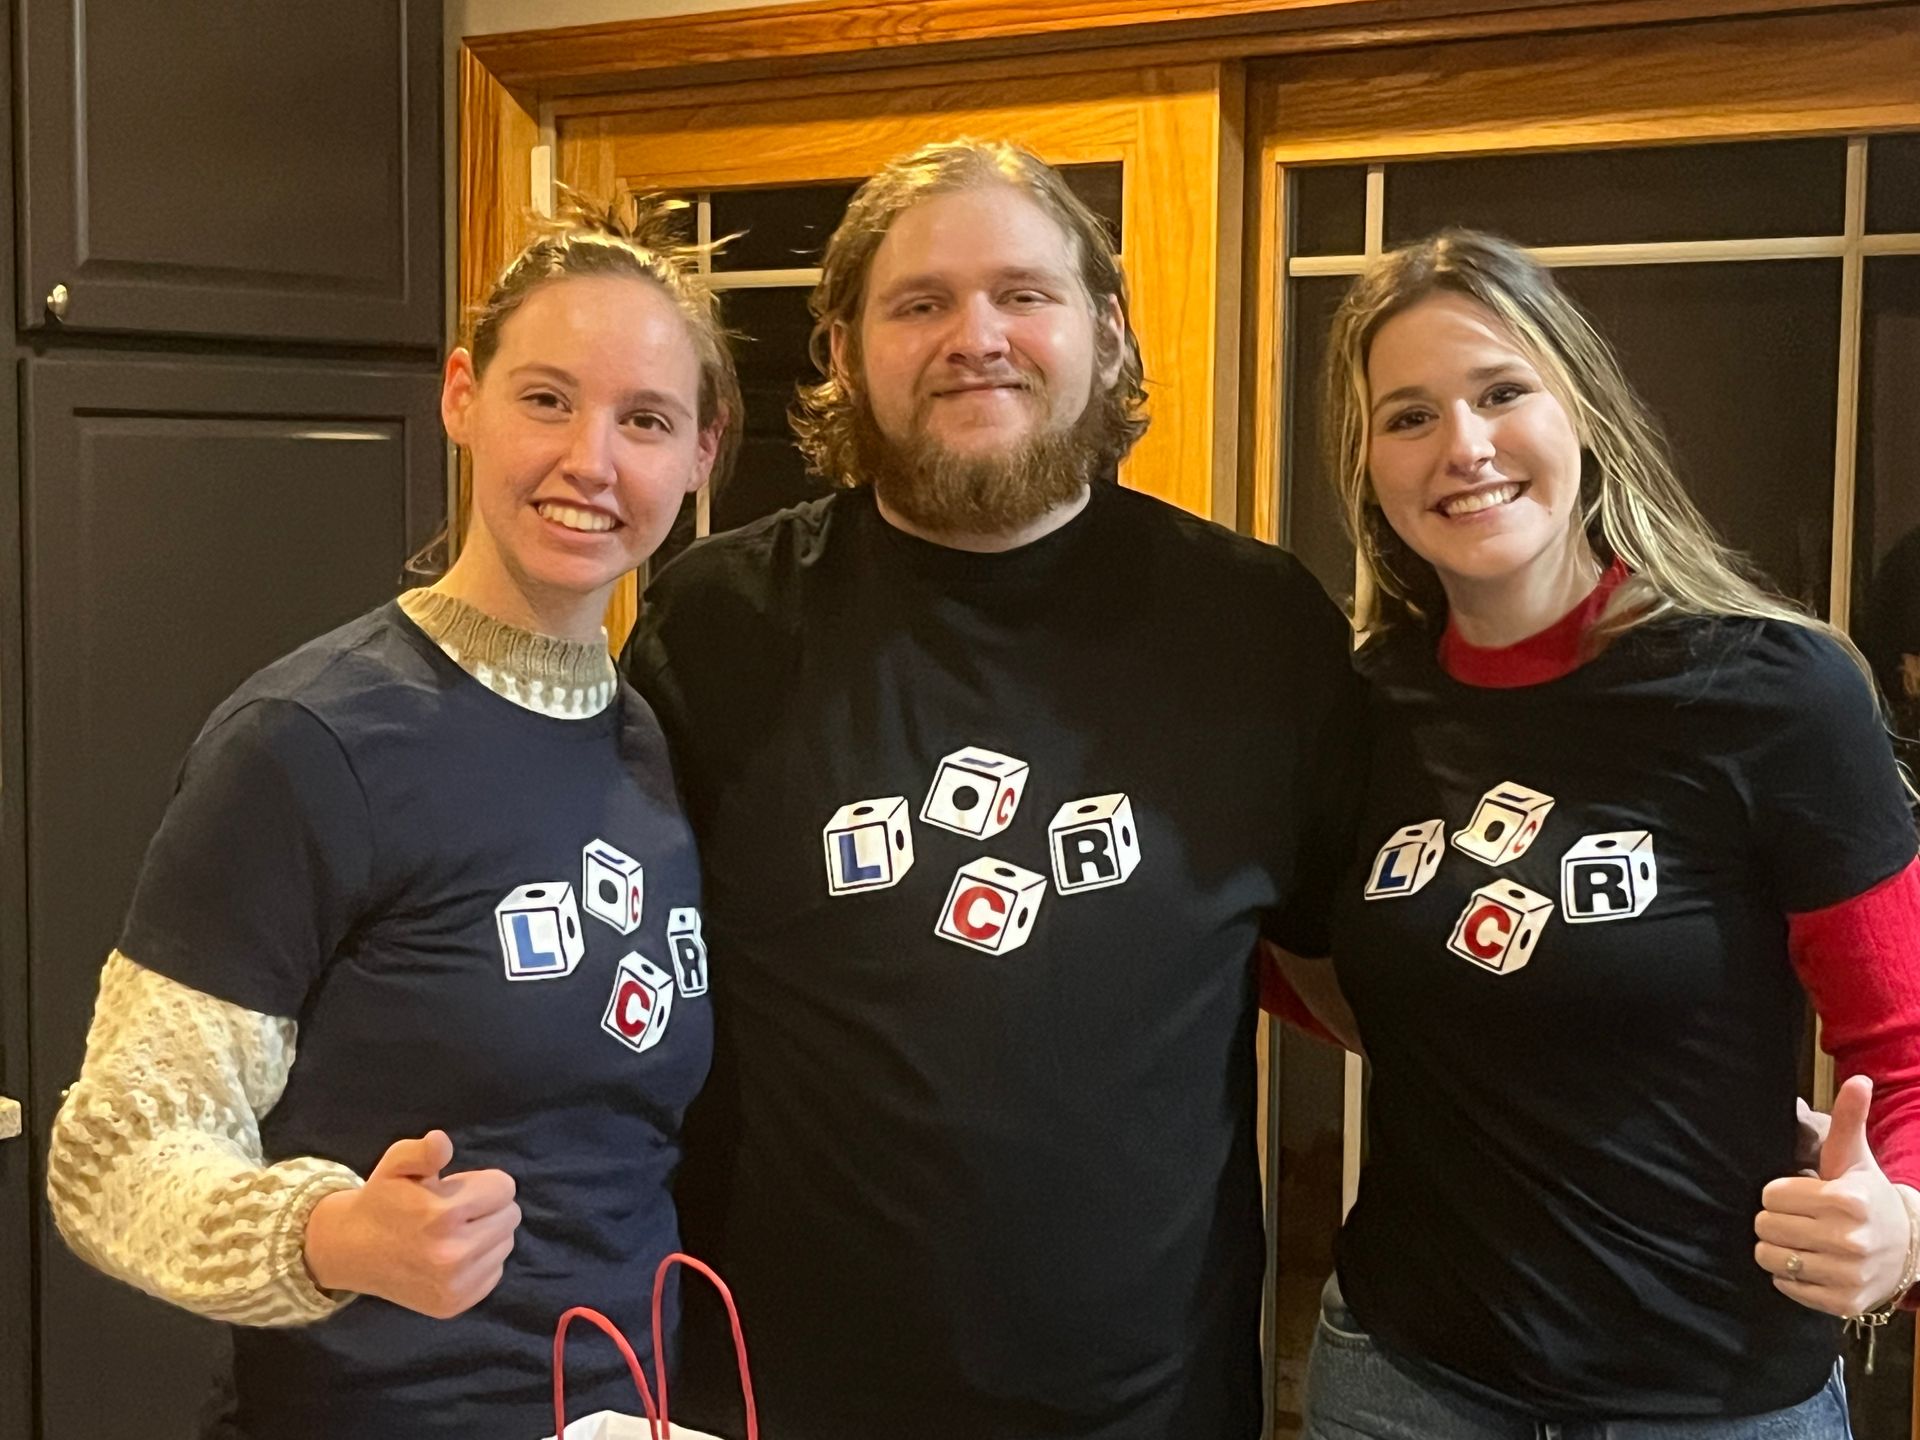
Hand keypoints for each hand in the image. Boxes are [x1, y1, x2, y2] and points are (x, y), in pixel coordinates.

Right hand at [303, 1129, 520, 1318]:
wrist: (353, 1251)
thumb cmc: (383, 1200)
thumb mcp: (397, 1164)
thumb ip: (422, 1150)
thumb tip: (441, 1141)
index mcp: (441, 1216)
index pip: (504, 1188)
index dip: (483, 1183)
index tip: (458, 1189)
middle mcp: (452, 1255)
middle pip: (510, 1216)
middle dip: (488, 1207)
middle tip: (455, 1211)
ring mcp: (455, 1285)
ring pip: (506, 1244)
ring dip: (487, 1233)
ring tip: (452, 1232)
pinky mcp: (455, 1304)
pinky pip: (495, 1271)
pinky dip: (481, 1260)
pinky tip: (452, 1255)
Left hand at [1755, 1076, 1914, 1315]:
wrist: (1907, 1247)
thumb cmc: (1867, 1195)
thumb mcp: (1856, 1157)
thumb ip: (1850, 1118)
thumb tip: (1859, 1080)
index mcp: (1847, 1200)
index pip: (1770, 1194)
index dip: (1779, 1192)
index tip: (1800, 1193)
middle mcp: (1849, 1240)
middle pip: (1765, 1225)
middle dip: (1775, 1218)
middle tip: (1798, 1217)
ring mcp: (1847, 1275)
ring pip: (1769, 1257)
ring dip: (1778, 1247)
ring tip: (1802, 1239)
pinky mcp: (1842, 1302)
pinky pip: (1784, 1285)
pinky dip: (1789, 1275)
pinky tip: (1812, 1263)